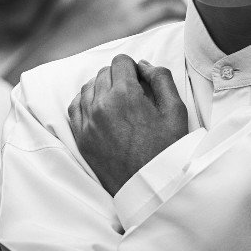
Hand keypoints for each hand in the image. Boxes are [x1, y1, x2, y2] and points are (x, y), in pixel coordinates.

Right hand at [1, 0, 185, 83]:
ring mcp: (120, 3)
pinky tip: (178, 23)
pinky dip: (174, 12)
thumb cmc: (61, 46)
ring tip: (177, 14)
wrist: (50, 55)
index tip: (159, 0)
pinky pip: (162, 8)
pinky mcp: (128, 21)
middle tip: (173, 8)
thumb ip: (92, 10)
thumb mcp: (74, 18)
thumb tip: (104, 16)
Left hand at [69, 55, 187, 195]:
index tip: (139, 79)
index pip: (120, 61)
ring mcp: (88, 122)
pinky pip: (75, 107)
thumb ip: (161, 78)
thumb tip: (143, 65)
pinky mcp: (81, 138)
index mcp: (125, 95)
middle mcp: (101, 105)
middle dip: (118, 76)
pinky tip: (99, 107)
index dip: (132, 67)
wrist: (151, 188)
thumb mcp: (175, 110)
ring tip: (118, 101)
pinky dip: (86, 101)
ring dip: (102, 87)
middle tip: (133, 92)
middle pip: (104, 72)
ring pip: (88, 87)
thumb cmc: (167, 151)